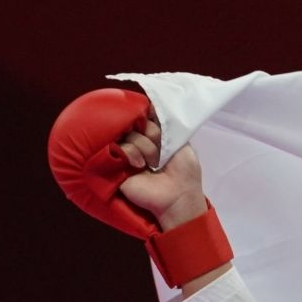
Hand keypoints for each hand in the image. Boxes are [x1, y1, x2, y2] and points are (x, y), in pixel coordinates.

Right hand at [115, 113, 205, 229]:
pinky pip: (118, 147)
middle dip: (150, 133)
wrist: (178, 197)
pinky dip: (131, 154)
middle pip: (135, 122)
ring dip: (144, 147)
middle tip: (159, 148)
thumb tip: (152, 105)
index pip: (142, 115)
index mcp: (153, 137)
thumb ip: (168, 125)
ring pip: (127, 134)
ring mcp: (127, 153)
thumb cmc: (184, 172)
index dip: (148, 117)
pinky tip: (140, 166)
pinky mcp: (117, 165)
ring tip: (152, 163)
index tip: (155, 123)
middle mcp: (138, 142)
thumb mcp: (182, 143)